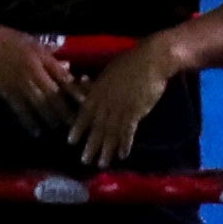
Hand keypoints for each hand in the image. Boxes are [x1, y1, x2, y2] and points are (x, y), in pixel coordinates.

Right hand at [0, 23, 80, 133]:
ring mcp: (19, 83)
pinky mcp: (6, 91)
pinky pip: (19, 110)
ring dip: (49, 117)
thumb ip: (50, 55)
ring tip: (57, 127)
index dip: (74, 90)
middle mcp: (32, 71)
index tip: (85, 101)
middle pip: (52, 93)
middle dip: (64, 109)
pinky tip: (35, 131)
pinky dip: (28, 122)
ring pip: (38, 103)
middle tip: (74, 123)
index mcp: (40, 57)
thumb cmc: (9, 40)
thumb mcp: (33, 42)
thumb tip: (67, 66)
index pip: (62, 75)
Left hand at [70, 36, 182, 162]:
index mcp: (98, 90)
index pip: (85, 112)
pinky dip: (125, 144)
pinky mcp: (135, 111)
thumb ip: (97, 82)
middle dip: (91, 145)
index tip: (70, 141)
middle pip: (97, 126)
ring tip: (102, 164)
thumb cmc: (131, 62)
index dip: (78, 127)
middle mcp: (106, 101)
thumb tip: (84, 82)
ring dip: (106, 149)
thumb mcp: (109, 70)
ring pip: (111, 132)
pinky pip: (128, 131)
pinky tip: (123, 155)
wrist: (151, 59)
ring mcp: (121, 107)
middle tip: (84, 161)